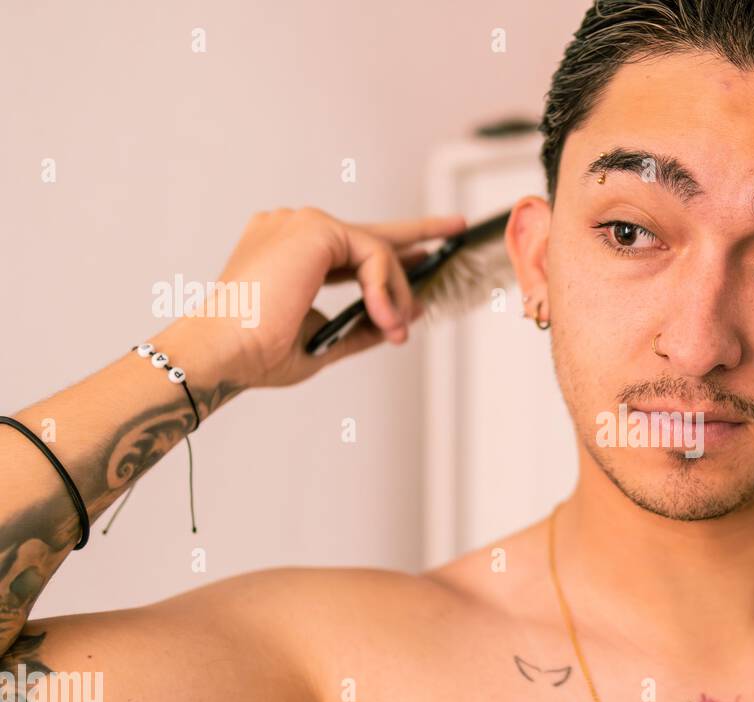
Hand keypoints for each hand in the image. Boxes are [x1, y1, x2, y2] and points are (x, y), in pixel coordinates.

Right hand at [178, 207, 466, 388]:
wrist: (223, 351)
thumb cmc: (256, 352)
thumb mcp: (324, 340)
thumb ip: (362, 323)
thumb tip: (405, 317)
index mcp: (288, 252)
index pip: (349, 246)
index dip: (391, 253)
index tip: (426, 255)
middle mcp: (293, 229)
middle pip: (369, 231)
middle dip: (418, 234)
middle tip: (457, 227)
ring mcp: (301, 223)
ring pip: (378, 249)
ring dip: (396, 293)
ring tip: (396, 330)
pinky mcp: (315, 229)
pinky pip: (374, 254)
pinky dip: (386, 288)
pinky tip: (383, 317)